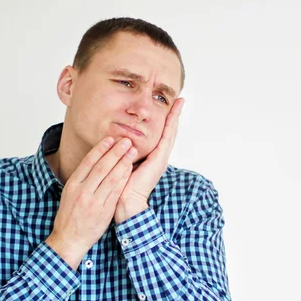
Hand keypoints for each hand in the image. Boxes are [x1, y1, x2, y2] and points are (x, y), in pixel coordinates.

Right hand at [46, 137, 136, 269]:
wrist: (70, 239)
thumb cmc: (70, 216)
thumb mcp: (69, 194)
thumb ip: (81, 179)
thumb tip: (93, 162)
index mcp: (73, 185)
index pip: (88, 162)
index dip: (100, 149)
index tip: (110, 139)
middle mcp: (83, 191)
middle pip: (101, 167)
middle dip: (115, 152)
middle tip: (125, 140)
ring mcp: (94, 201)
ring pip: (111, 177)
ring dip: (123, 162)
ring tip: (132, 151)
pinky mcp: (104, 211)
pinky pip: (116, 191)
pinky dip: (124, 178)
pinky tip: (130, 169)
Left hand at [114, 98, 184, 222]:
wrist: (127, 201)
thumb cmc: (123, 185)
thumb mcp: (124, 163)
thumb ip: (125, 151)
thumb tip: (120, 139)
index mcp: (152, 157)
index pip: (161, 135)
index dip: (165, 121)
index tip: (169, 107)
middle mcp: (160, 156)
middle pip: (169, 131)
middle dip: (174, 115)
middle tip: (179, 100)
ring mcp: (161, 158)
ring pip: (170, 132)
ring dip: (175, 116)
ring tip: (179, 103)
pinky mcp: (159, 160)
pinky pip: (166, 138)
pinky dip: (171, 125)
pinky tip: (174, 115)